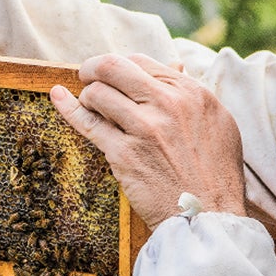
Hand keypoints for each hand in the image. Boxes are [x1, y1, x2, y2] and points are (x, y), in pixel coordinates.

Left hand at [51, 53, 246, 227]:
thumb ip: (192, 93)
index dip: (121, 65)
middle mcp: (168, 104)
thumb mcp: (217, 122)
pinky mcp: (124, 153)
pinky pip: (87, 123)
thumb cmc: (215, 172)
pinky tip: (57, 97)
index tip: (113, 76)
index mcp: (191, 92)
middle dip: (93, 68)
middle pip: (113, 67)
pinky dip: (68, 108)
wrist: (206, 214)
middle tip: (86, 75)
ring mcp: (143, 128)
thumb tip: (173, 66)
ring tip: (91, 107)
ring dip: (88, 97)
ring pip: (97, 93)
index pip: (141, 61)